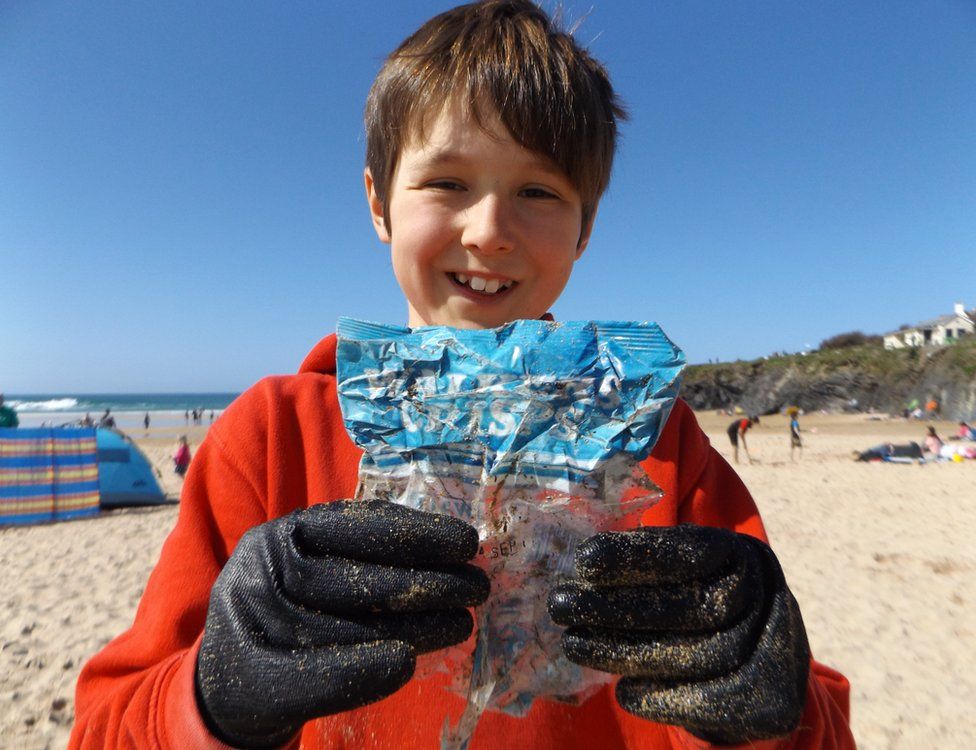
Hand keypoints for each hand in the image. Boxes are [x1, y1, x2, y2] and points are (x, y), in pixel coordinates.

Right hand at [196, 500, 489, 748]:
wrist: (232, 679)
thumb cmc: (292, 610)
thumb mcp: (320, 566)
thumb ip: (367, 553)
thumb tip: (450, 548)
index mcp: (283, 535)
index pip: (355, 526)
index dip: (415, 532)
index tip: (466, 543)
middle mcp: (263, 571)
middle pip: (355, 577)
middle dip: (425, 582)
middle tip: (477, 588)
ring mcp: (255, 625)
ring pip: (346, 625)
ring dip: (414, 627)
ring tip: (461, 624)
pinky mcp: (256, 680)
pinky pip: (317, 675)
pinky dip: (366, 670)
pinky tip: (408, 663)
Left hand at [548, 524, 808, 743]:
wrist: (766, 663)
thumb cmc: (703, 601)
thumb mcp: (687, 570)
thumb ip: (646, 561)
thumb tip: (579, 565)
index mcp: (741, 556)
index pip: (688, 552)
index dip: (635, 556)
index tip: (584, 560)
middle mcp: (764, 598)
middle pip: (688, 607)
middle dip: (617, 608)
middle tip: (561, 606)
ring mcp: (773, 651)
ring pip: (693, 655)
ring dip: (626, 653)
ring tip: (575, 645)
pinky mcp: (768, 702)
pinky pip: (708, 701)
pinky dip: (659, 698)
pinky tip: (621, 690)